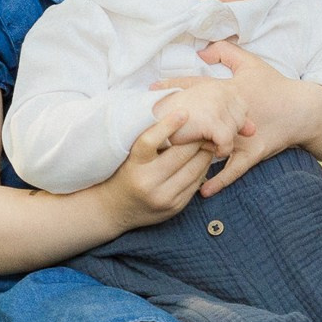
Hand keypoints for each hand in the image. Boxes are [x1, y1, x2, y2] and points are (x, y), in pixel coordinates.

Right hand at [95, 113, 211, 229]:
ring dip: (205, 153)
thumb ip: (147, 140)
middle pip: (180, 155)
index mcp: (133, 165)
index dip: (168, 125)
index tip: (183, 112)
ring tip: (209, 141)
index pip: (150, 141)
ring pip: (194, 170)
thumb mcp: (127, 156)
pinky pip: (196, 184)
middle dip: (196, 139)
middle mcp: (148, 182)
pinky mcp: (175, 207)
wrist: (113, 210)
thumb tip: (173, 116)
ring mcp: (163, 197)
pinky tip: (203, 160)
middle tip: (205, 127)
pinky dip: (202, 170)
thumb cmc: (121, 174)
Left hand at [156, 41, 321, 194]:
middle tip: (150, 130)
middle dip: (174, 125)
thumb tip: (202, 50)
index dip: (172, 87)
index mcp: (228, 90)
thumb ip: (226, 52)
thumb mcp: (251, 63)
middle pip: (197, 120)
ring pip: (212, 147)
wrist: (303, 109)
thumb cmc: (275, 85)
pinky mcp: (253, 152)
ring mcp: (242, 135)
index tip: (150, 91)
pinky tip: (203, 190)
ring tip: (170, 163)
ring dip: (192, 155)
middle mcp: (231, 114)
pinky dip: (219, 180)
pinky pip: (234, 169)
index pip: (195, 87)